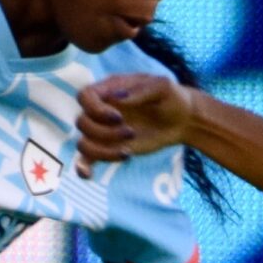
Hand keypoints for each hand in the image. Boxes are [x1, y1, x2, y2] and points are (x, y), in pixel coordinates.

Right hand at [75, 74, 197, 174]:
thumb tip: (117, 98)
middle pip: (82, 122)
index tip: (118, 117)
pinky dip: (83, 168)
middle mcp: (101, 110)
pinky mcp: (108, 148)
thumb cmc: (171, 98)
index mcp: (109, 90)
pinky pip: (86, 159)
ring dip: (102, 151)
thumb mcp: (162, 87)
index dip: (95, 109)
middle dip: (105, 132)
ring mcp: (103, 130)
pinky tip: (89, 175)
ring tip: (127, 152)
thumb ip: (140, 90)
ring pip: (83, 143)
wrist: (181, 121)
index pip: (85, 96)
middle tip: (132, 132)